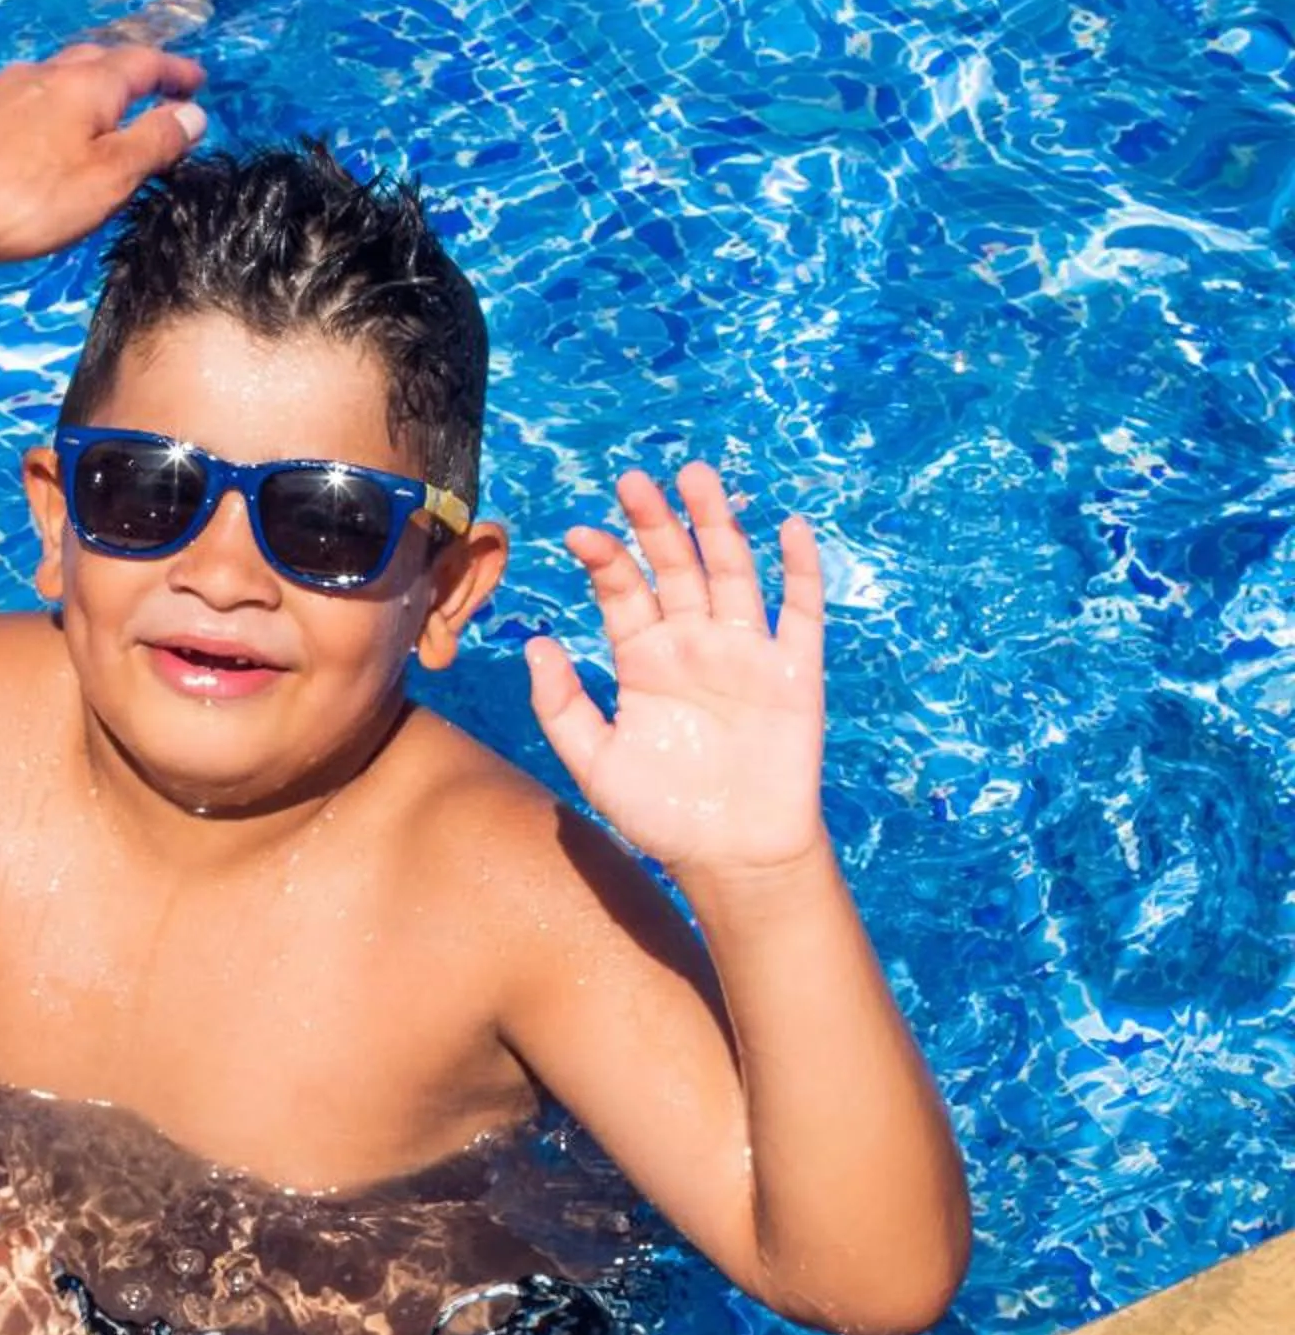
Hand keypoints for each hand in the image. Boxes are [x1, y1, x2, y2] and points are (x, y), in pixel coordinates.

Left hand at [0, 41, 205, 267]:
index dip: (175, 72)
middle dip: (131, 74)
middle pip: (99, 61)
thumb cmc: (30, 199)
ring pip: (58, 77)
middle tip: (154, 95)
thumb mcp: (109, 178)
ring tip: (100, 115)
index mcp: (88, 84)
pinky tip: (41, 134)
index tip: (196, 83)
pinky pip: (24, 99)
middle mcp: (47, 73)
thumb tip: (192, 114)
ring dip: (87, 89)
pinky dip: (48, 109)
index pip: (144, 63)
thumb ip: (154, 142)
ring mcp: (5, 89)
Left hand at [525, 464, 826, 882]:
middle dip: (656, 523)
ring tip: (698, 477)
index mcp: (643, 660)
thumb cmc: (661, 814)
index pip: (623, 592)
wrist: (733, 857)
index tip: (581, 533)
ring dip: (717, 525)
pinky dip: (798, 569)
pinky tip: (787, 529)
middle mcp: (692, 644)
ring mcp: (745, 652)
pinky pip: (800, 611)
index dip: (605, 559)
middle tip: (634, 479)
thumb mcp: (596, 762)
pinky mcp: (794, 671)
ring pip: (732, 571)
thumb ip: (562, 705)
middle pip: (674, 566)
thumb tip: (534, 645)